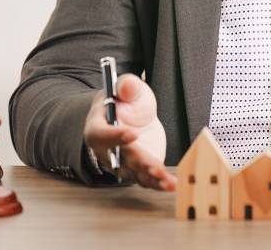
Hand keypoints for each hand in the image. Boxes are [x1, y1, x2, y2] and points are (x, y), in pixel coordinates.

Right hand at [84, 74, 175, 190]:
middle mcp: (107, 149)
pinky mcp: (137, 169)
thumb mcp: (129, 88)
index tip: (132, 133)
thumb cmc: (126, 101)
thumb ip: (127, 86)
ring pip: (135, 173)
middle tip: (155, 167)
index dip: (115, 135)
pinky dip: (159, 183)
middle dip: (139, 162)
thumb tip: (126, 86)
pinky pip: (146, 179)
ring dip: (152, 178)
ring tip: (168, 181)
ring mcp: (122, 162)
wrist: (132, 114)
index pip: (101, 133)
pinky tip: (173, 184)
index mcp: (98, 126)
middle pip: (121, 157)